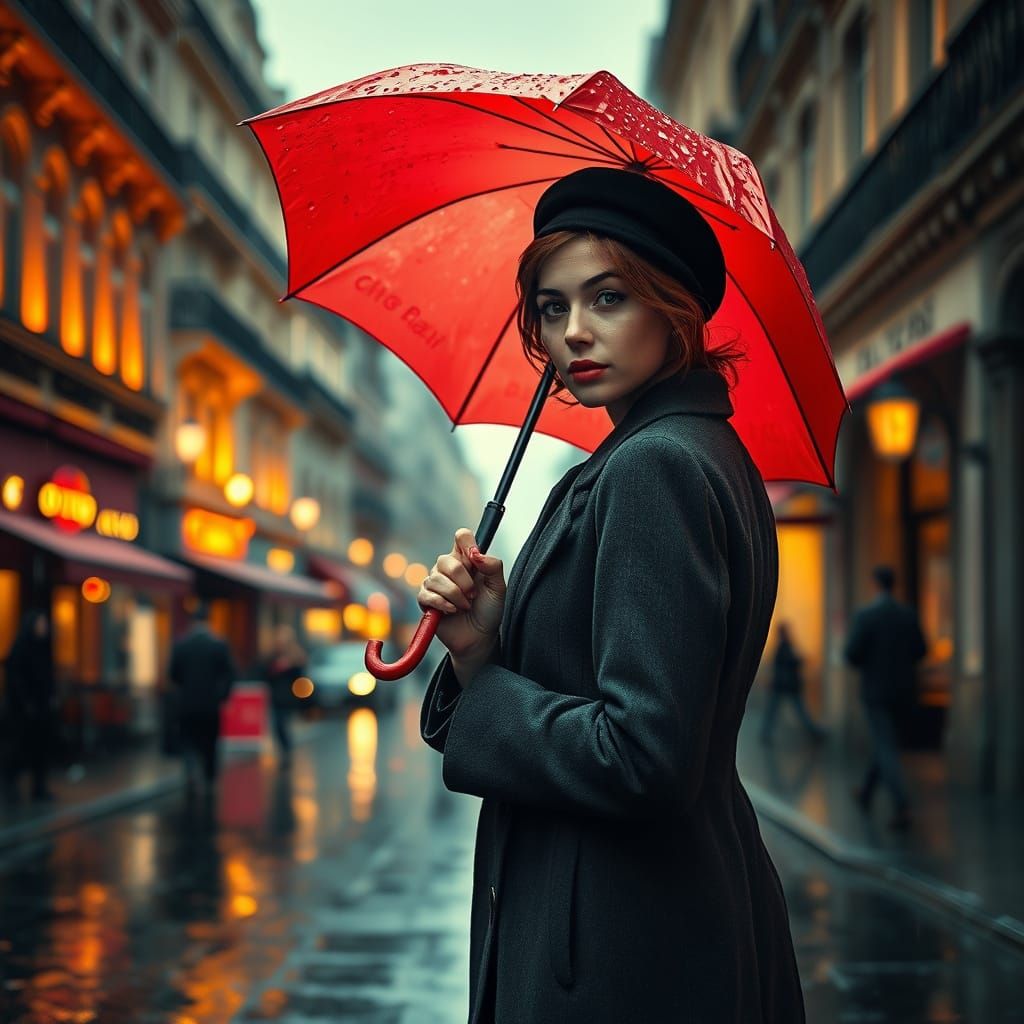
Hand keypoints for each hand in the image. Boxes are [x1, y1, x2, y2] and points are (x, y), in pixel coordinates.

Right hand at [418, 528, 505, 661]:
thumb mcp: (498, 588)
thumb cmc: (488, 611)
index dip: (468, 544)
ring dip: (455, 596)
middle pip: (446, 559)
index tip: (476, 560)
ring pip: (436, 579)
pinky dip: (443, 604)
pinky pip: (427, 594)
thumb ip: (493, 566)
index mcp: (467, 560)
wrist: (479, 637)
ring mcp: (435, 583)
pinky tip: (452, 611)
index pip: (461, 537)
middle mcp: (448, 568)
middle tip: (473, 595)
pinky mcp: (425, 600)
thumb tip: (476, 553)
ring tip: (465, 606)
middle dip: (463, 580)